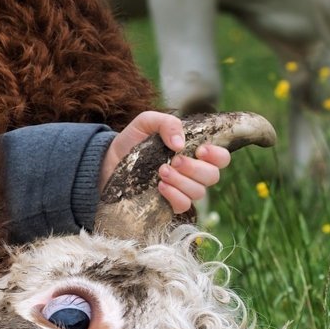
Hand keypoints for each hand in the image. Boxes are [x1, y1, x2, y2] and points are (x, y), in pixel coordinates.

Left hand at [100, 111, 231, 214]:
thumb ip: (166, 123)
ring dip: (181, 181)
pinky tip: (159, 186)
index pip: (221, 158)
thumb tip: (180, 144)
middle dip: (195, 168)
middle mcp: (192, 173)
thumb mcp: (147, 123)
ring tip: (161, 172)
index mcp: (193, 152)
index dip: (217, 155)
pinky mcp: (169, 205)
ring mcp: (182, 190)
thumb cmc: (131, 142)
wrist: (107, 163)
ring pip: (199, 191)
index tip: (200, 149)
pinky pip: (184, 205)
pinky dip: (174, 195)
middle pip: (213, 176)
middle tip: (174, 160)